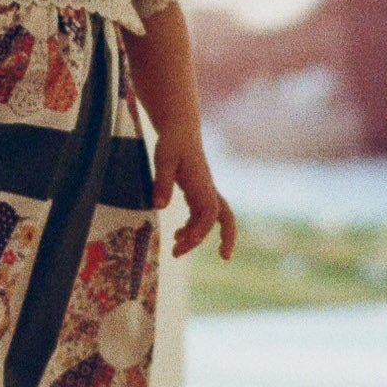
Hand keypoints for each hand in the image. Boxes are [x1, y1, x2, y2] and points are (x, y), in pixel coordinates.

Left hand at [151, 128, 237, 259]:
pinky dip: (192, 227)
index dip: (199, 231)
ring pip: (212, 219)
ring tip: (177, 250)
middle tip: (220, 257)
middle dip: (226, 237)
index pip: (208, 214)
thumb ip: (162, 182)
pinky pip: (201, 215)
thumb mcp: (164, 159)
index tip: (182, 243)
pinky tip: (177, 234)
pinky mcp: (198, 191)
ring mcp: (205, 191)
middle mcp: (207, 189)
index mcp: (202, 184)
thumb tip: (160, 207)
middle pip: (225, 217)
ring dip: (198, 236)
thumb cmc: (172, 141)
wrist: (181, 129)